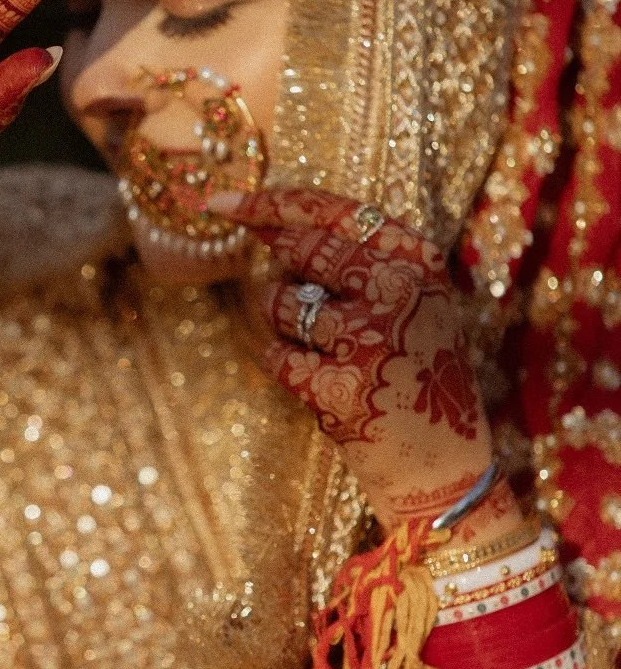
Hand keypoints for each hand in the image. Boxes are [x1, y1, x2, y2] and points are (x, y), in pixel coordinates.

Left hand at [215, 188, 495, 529]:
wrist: (446, 467)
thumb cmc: (414, 376)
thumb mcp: (409, 302)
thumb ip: (353, 259)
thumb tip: (265, 225)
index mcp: (419, 261)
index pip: (334, 210)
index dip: (271, 201)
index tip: (222, 202)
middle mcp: (400, 289)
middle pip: (299, 250)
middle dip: (280, 271)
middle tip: (300, 306)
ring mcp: (371, 337)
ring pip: (281, 303)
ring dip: (285, 326)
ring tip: (329, 356)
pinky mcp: (342, 386)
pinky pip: (276, 356)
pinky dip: (286, 368)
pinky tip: (323, 388)